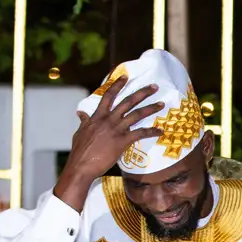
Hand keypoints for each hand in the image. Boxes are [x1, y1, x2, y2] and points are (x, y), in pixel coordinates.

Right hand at [54, 76, 163, 208]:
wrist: (81, 165)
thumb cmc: (80, 151)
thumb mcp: (80, 132)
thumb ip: (84, 121)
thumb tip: (80, 113)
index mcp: (97, 116)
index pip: (108, 96)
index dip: (117, 85)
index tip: (125, 76)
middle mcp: (108, 119)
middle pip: (128, 101)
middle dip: (142, 93)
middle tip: (154, 86)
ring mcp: (116, 129)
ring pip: (137, 114)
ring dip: (151, 108)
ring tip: (162, 104)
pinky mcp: (122, 141)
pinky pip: (140, 133)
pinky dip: (152, 131)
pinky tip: (160, 131)